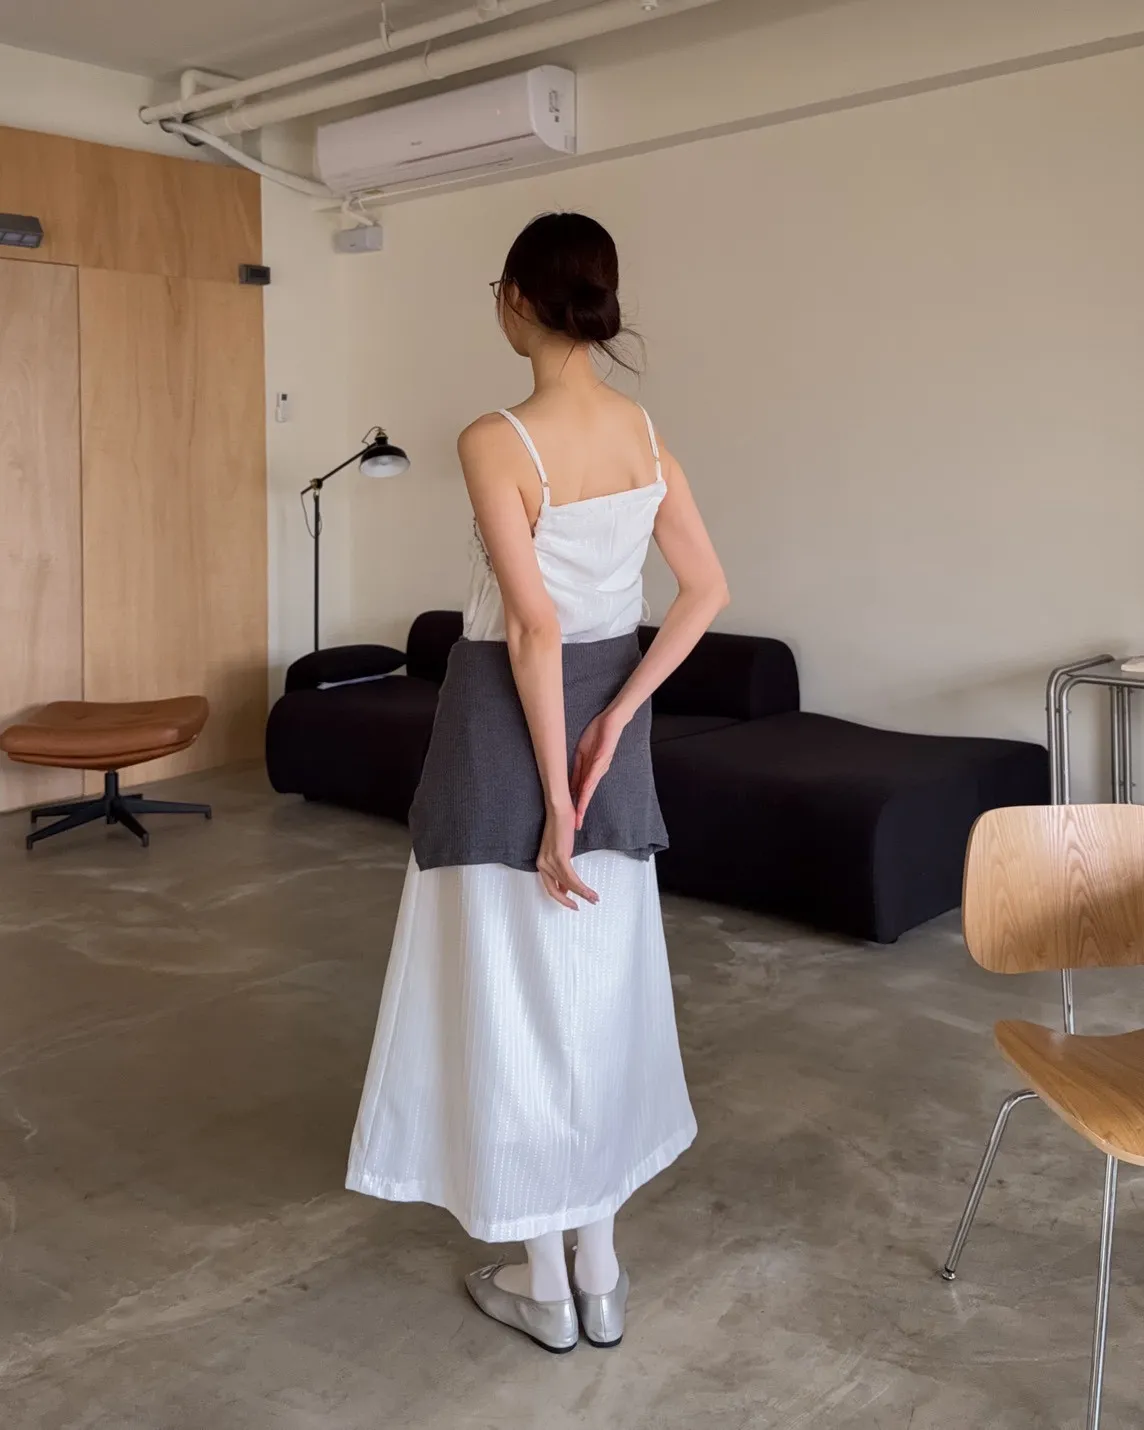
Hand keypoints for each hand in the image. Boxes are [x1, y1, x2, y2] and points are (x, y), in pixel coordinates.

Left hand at [537, 801, 598, 908]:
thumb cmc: (561, 827)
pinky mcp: (559, 857)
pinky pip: (570, 878)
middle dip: (570, 901)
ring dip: (582, 894)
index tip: (573, 903)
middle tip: (582, 906)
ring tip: (593, 899)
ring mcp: (550, 861)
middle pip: (556, 890)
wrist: (559, 811)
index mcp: (542, 863)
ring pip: (567, 885)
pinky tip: (588, 892)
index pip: (550, 887)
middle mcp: (543, 864)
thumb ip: (561, 866)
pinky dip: (581, 887)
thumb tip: (567, 883)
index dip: (561, 898)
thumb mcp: (560, 850)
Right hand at [571, 707, 627, 828]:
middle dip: (582, 810)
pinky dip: (588, 783)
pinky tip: (584, 792)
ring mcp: (601, 766)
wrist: (611, 720)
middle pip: (588, 795)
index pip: (583, 792)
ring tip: (579, 814)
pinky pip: (593, 772)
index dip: (578, 806)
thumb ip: (577, 769)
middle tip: (576, 825)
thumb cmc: (598, 735)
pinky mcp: (602, 758)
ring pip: (591, 787)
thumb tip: (570, 784)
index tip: (573, 820)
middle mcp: (597, 772)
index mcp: (591, 771)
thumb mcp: (582, 754)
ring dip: (585, 801)